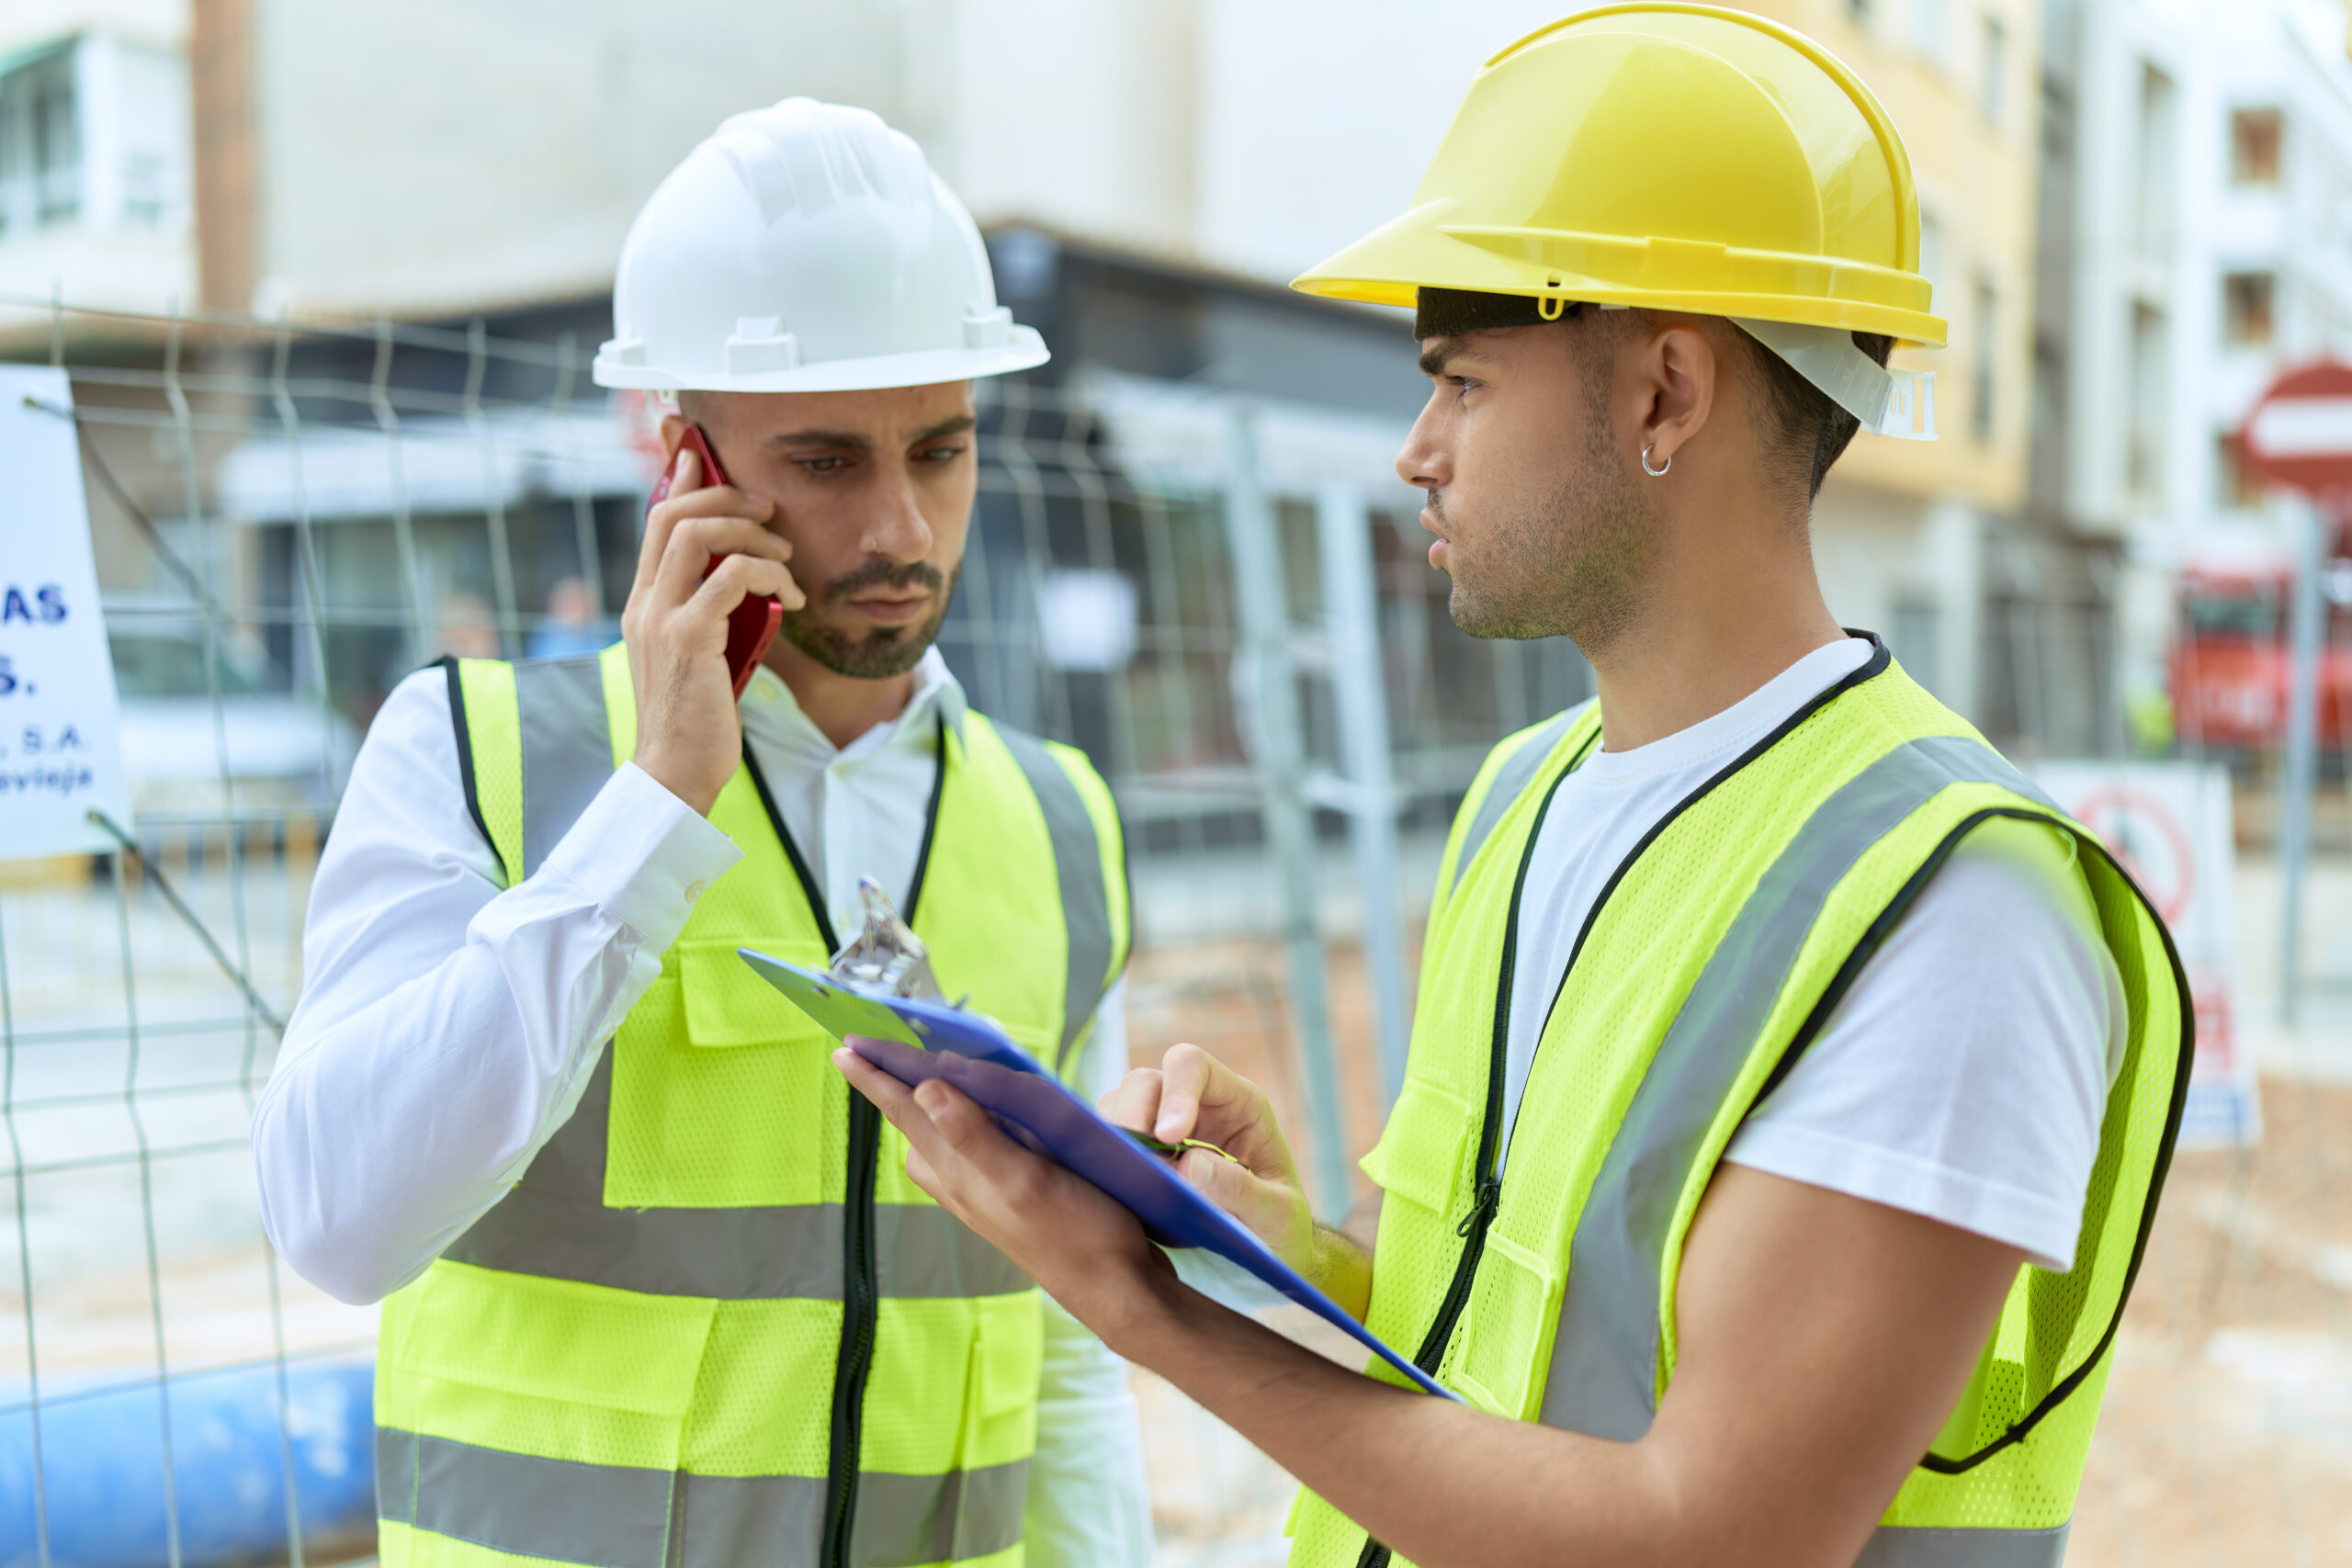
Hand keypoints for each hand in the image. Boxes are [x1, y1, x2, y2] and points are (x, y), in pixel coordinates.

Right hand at [620, 447, 804, 814]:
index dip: (681, 481)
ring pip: (698, 534)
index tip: (703, 455)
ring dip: (752, 532)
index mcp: (643, 602)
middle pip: (673, 513)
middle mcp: (643, 602)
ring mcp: (661, 618)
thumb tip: (743, 580)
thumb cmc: (697, 718)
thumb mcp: (700, 653)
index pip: (654, 521)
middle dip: (727, 497)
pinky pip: (732, 576)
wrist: (675, 770)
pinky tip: (790, 598)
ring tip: (785, 555)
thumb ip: (710, 612)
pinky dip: (769, 573)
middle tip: (769, 509)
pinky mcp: (687, 638)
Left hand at [833, 1045, 1179, 1345]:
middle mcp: (960, 1180)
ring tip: (917, 1071)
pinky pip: (970, 1146)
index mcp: (957, 1171)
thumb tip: (924, 1089)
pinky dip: (965, 1117)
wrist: (1112, 1286)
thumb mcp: (1023, 1180)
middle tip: (872, 1049)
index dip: (875, 1077)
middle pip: (913, 1121)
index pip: (904, 1112)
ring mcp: (981, 1190)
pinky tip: (985, 1112)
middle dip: (891, 1084)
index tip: (845, 1046)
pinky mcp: (1008, 1193)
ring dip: (925, 1101)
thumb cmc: (1075, 1233)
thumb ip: (974, 1135)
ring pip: (938, 1136)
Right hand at [1099, 1044, 1322, 1283]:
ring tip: (1127, 1180)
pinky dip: (1104, 1162)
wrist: (1267, 1256)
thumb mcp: (1279, 1216)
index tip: (1169, 1136)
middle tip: (1134, 1162)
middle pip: (1145, 1082)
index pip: (1194, 1066)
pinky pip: (1107, 1144)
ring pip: (1118, 1108)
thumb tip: (1189, 1167)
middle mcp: (1195, 1107)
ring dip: (1113, 1139)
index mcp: (1236, 1104)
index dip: (1176, 1092)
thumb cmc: (1282, 1230)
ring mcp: (1162, 1132)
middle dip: (1133, 1115)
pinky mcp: (1141, 1161)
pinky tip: (1115, 1189)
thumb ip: (1242, 1191)